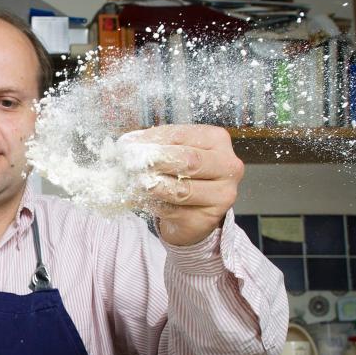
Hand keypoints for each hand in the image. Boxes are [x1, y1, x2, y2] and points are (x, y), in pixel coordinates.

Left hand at [131, 125, 243, 246]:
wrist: (193, 213)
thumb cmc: (184, 176)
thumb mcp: (174, 153)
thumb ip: (156, 146)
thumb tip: (129, 143)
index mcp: (218, 140)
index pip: (181, 135)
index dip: (151, 140)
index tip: (128, 145)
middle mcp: (227, 166)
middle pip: (188, 160)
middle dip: (155, 161)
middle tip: (129, 163)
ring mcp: (221, 195)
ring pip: (181, 189)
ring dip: (151, 185)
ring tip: (133, 181)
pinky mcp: (207, 219)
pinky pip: (173, 210)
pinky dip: (153, 204)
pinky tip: (141, 199)